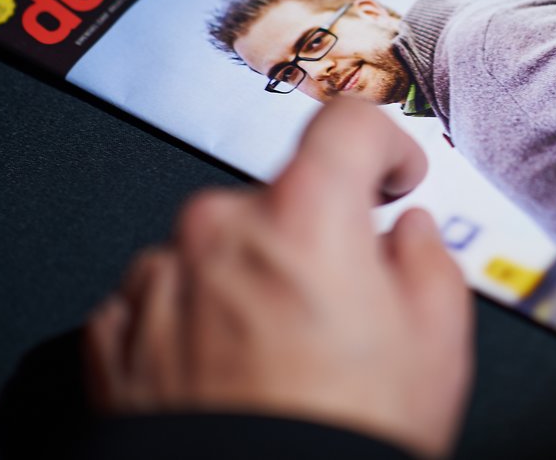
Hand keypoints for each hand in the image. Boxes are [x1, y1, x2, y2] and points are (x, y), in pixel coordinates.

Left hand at [84, 101, 472, 458]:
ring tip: (282, 354)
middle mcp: (222, 231)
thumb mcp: (436, 343)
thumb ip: (428, 261)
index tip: (391, 173)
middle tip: (343, 303)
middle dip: (314, 234)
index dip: (384, 145)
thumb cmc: (342, 438)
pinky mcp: (119, 336)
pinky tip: (231, 370)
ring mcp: (162, 281)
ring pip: (217, 248)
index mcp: (306, 214)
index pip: (346, 126)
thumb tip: (410, 237)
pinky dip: (194, 320)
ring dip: (248, 278)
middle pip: (279, 196)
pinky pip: (163, 298)